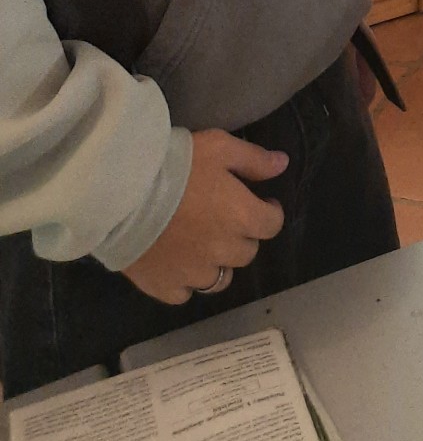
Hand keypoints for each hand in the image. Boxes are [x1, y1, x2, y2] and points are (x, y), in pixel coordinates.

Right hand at [122, 131, 288, 304]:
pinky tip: (178, 264)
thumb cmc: (176, 165)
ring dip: (218, 262)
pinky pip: (186, 294)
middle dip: (242, 236)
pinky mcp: (164, 288)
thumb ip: (254, 159)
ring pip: (220, 279)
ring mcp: (194, 274)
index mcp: (242, 217)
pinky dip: (186, 282)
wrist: (123, 193)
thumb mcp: (220, 147)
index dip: (269, 212)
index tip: (260, 202)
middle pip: (247, 252)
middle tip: (226, 219)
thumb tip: (282, 165)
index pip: (272, 225)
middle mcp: (223, 251)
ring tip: (203, 244)